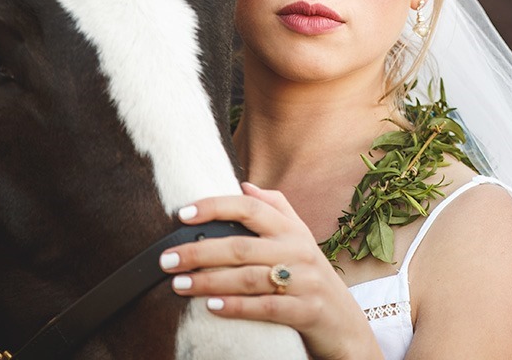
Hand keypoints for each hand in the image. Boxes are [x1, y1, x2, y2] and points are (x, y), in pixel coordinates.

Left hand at [159, 182, 380, 359]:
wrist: (344, 324)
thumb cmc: (312, 277)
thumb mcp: (300, 239)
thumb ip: (276, 209)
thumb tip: (244, 186)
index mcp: (292, 230)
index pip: (251, 208)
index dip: (216, 207)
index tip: (183, 213)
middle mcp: (298, 251)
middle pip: (241, 246)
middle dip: (199, 251)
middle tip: (167, 259)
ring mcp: (304, 281)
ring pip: (248, 278)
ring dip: (208, 281)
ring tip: (178, 284)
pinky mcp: (305, 311)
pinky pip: (265, 308)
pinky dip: (236, 307)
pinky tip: (211, 307)